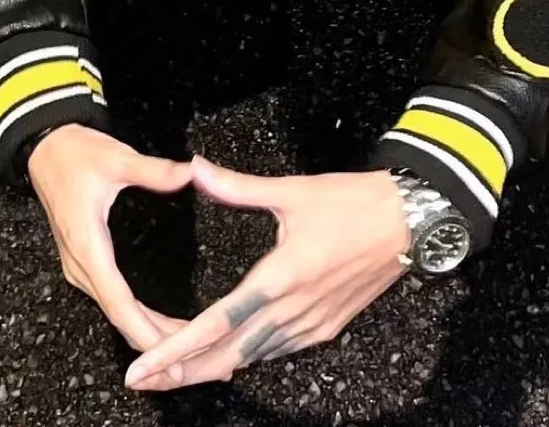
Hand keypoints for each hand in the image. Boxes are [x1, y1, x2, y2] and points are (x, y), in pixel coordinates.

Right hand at [28, 124, 192, 351]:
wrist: (45, 148)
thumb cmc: (77, 153)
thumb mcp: (116, 157)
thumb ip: (153, 170)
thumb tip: (189, 171)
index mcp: (88, 245)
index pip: (118, 301)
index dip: (144, 330)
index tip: (171, 352)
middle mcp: (81, 265)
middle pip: (120, 315)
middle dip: (154, 342)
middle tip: (193, 362)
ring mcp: (81, 267)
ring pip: (116, 312)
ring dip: (146, 333)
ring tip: (185, 351)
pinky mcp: (84, 264)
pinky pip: (112, 300)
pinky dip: (135, 318)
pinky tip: (158, 327)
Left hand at [124, 156, 410, 390]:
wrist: (408, 220)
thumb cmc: (352, 202)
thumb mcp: (292, 191)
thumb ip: (239, 187)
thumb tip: (197, 169)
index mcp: (278, 278)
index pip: (214, 324)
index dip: (173, 350)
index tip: (141, 368)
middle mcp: (292, 311)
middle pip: (226, 356)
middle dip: (181, 372)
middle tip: (143, 379)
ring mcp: (311, 325)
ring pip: (251, 358)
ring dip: (211, 366)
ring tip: (175, 370)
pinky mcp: (326, 327)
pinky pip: (277, 352)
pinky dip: (246, 357)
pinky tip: (229, 355)